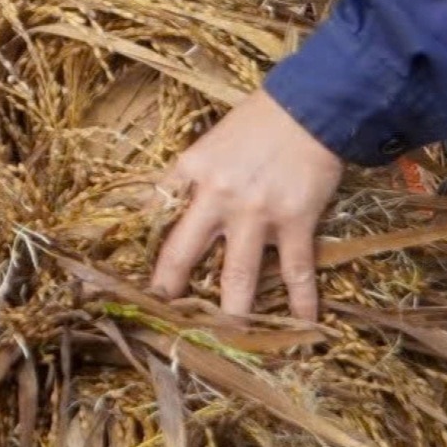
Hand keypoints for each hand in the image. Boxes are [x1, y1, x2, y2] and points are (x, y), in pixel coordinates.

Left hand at [148, 90, 346, 320]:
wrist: (310, 108)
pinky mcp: (295, 221)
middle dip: (170, 288)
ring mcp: (256, 213)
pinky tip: (304, 324)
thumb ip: (194, 176)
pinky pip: (296, 270)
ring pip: (238, 275)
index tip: (136, 269)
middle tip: (161, 315)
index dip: (143, 243)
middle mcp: (217, 195)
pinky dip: (301, 300)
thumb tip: (172, 208)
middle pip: (183, 251)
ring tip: (226, 339)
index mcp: (191, 170)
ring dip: (232, 312)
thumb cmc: (259, 121)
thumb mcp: (211, 141)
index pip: (156, 212)